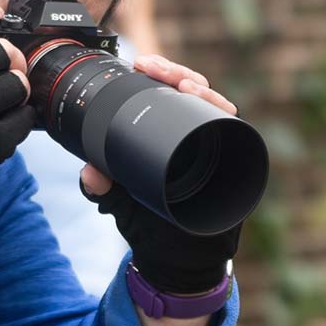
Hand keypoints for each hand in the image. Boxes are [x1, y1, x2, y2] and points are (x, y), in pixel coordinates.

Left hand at [80, 54, 240, 294]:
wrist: (175, 263)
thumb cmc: (151, 226)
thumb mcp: (119, 202)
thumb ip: (101, 187)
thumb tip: (88, 172)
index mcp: (166, 136)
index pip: (165, 93)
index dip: (157, 74)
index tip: (139, 62)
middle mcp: (193, 138)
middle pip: (192, 91)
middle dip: (176, 72)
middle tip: (153, 65)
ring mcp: (216, 150)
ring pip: (215, 106)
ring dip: (202, 89)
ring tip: (183, 83)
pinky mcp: (234, 166)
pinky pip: (236, 134)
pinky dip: (226, 117)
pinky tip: (214, 107)